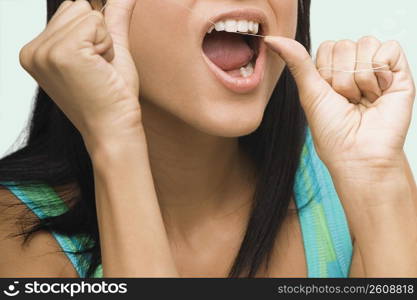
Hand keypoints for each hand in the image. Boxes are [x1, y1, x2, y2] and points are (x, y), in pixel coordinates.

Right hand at [19, 0, 139, 148]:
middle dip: (97, 34)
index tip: (93, 66)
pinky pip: (96, 22)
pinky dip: (107, 45)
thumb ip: (114, 16)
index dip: (93, 35)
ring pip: (87, 11)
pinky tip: (100, 70)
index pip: (70, 9)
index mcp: (36, 51)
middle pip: (77, 5)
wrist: (114, 127)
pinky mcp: (61, 53)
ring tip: (98, 70)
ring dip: (103, 40)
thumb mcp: (110, 48)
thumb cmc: (112, 96)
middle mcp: (32, 50)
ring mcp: (44, 51)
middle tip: (97, 69)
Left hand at [264, 36, 415, 171]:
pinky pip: (389, 48)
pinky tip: (380, 93)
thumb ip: (297, 61)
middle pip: (344, 45)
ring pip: (365, 44)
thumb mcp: (309, 93)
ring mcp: (376, 69)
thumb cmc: (333, 132)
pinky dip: (381, 73)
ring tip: (364, 100)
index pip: (327, 47)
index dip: (326, 71)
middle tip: (348, 101)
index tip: (330, 95)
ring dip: (360, 78)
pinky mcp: (399, 72)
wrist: (358, 153)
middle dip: (342, 78)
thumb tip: (272, 39)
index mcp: (332, 73)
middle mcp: (354, 68)